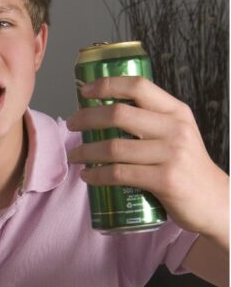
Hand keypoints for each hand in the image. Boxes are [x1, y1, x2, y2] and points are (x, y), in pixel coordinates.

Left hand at [67, 76, 228, 238]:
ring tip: (74, 155)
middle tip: (71, 125)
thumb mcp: (176, 135)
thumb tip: (103, 113)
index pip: (138, 86)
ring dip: (85, 151)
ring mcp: (171, 154)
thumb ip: (150, 122)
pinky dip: (97, 175)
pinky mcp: (165, 180)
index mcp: (176, 112)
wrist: (214, 201)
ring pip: (113, 147)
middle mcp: (175, 128)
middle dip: (87, 118)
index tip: (84, 91)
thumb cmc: (186, 167)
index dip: (107, 85)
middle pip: (119, 114)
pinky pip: (119, 174)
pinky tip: (87, 175)